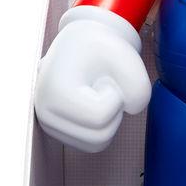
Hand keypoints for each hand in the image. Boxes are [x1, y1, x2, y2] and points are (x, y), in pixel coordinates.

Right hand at [34, 6, 151, 151]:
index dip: (116, 98)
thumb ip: (140, 87)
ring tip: (98, 93)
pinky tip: (95, 103)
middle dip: (114, 111)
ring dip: (110, 120)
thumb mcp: (127, 58)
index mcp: (54, 92)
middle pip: (100, 136)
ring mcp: (50, 125)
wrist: (82, 42)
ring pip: (98, 144)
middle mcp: (45, 113)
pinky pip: (94, 144)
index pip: (100, 118)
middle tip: (105, 86)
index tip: (106, 78)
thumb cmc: (102, 47)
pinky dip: (104, 126)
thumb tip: (131, 110)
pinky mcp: (60, 132)